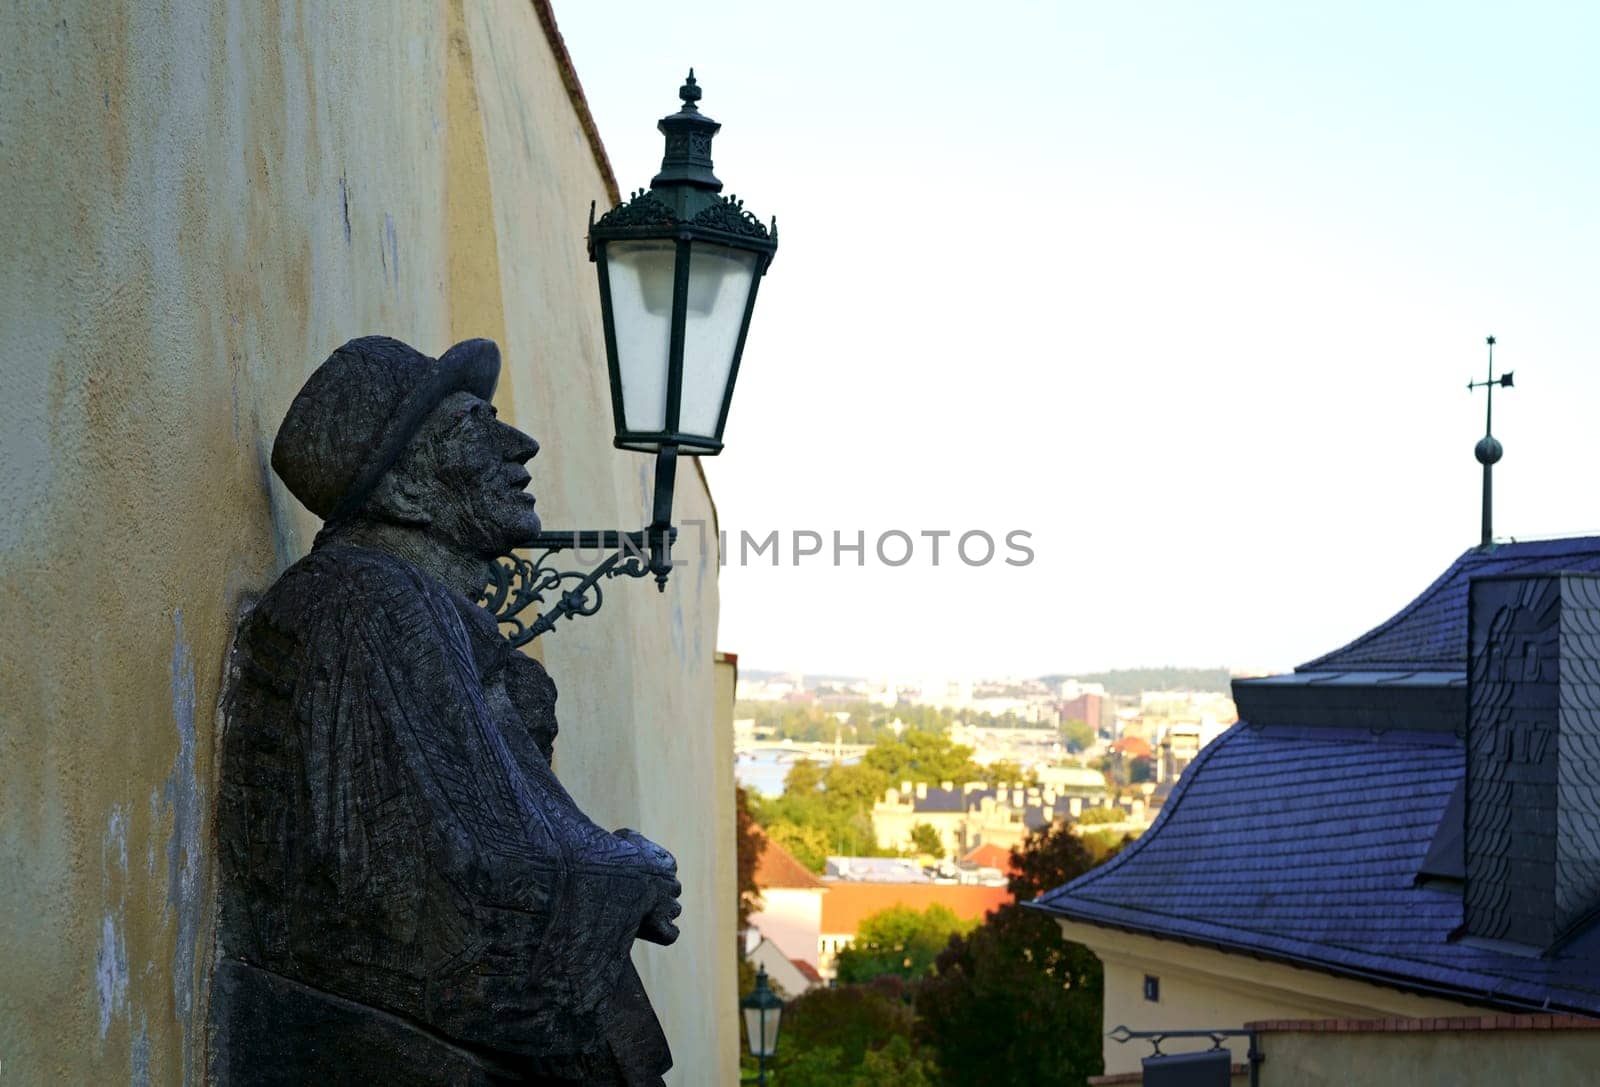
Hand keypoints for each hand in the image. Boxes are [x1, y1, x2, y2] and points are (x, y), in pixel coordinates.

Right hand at [615, 829, 682, 945]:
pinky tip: (653, 932)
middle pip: (673, 890)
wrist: (608, 880)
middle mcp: (672, 885)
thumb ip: (630, 840)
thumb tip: (625, 838)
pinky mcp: (660, 928)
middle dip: (660, 895)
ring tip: (640, 915)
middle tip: (639, 899)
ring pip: (674, 910)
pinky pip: (670, 934)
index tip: (641, 880)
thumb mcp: (623, 839)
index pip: (668, 869)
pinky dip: (664, 933)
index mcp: (666, 863)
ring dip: (661, 914)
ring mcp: (668, 907)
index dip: (654, 876)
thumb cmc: (611, 857)